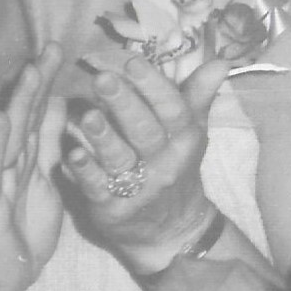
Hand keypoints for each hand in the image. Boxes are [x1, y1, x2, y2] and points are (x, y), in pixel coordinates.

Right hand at [0, 45, 70, 290]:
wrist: (1, 281)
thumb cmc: (24, 235)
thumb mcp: (49, 183)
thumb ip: (52, 146)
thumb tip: (62, 106)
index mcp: (28, 160)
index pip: (39, 114)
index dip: (49, 84)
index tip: (61, 51)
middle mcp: (9, 163)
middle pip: (25, 116)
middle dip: (37, 82)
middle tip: (51, 46)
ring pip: (9, 135)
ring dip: (18, 102)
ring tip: (30, 70)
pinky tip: (3, 118)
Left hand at [59, 48, 230, 274]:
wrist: (171, 229)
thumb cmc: (178, 168)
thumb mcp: (192, 132)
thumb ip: (198, 95)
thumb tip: (220, 61)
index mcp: (185, 138)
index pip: (172, 108)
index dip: (153, 85)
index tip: (132, 62)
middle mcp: (166, 162)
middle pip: (145, 130)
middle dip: (123, 103)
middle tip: (102, 78)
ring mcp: (140, 188)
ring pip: (120, 159)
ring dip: (102, 137)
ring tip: (86, 115)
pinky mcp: (114, 209)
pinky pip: (98, 188)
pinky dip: (84, 172)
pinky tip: (70, 155)